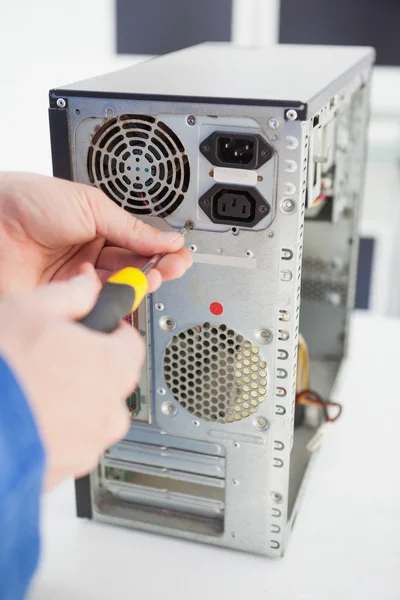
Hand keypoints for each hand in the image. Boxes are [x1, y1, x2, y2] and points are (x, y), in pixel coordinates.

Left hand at [0, 172, 192, 293]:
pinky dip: (110, 301)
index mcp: (99, 228)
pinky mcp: (63, 298)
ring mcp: (76, 278)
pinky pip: (95, 304)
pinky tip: (117, 291)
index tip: (178, 255)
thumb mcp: (90, 205)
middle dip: (156, 269)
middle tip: (170, 269)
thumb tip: (167, 238)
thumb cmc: (27, 200)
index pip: (139, 243)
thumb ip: (130, 227)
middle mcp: (90, 254)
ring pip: (118, 288)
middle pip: (133, 268)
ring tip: (150, 278)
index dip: (161, 250)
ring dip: (137, 285)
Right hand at [0, 275, 143, 490]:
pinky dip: (56, 430)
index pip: (132, 343)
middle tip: (56, 356)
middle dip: (91, 366)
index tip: (97, 328)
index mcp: (111, 367)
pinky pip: (71, 443)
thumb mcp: (30, 310)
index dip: (112, 331)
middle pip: (114, 381)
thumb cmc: (1, 371)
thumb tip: (88, 285)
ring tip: (35, 388)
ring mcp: (88, 446)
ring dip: (74, 401)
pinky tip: (28, 414)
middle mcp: (108, 410)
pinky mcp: (65, 470)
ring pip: (93, 415)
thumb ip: (71, 294)